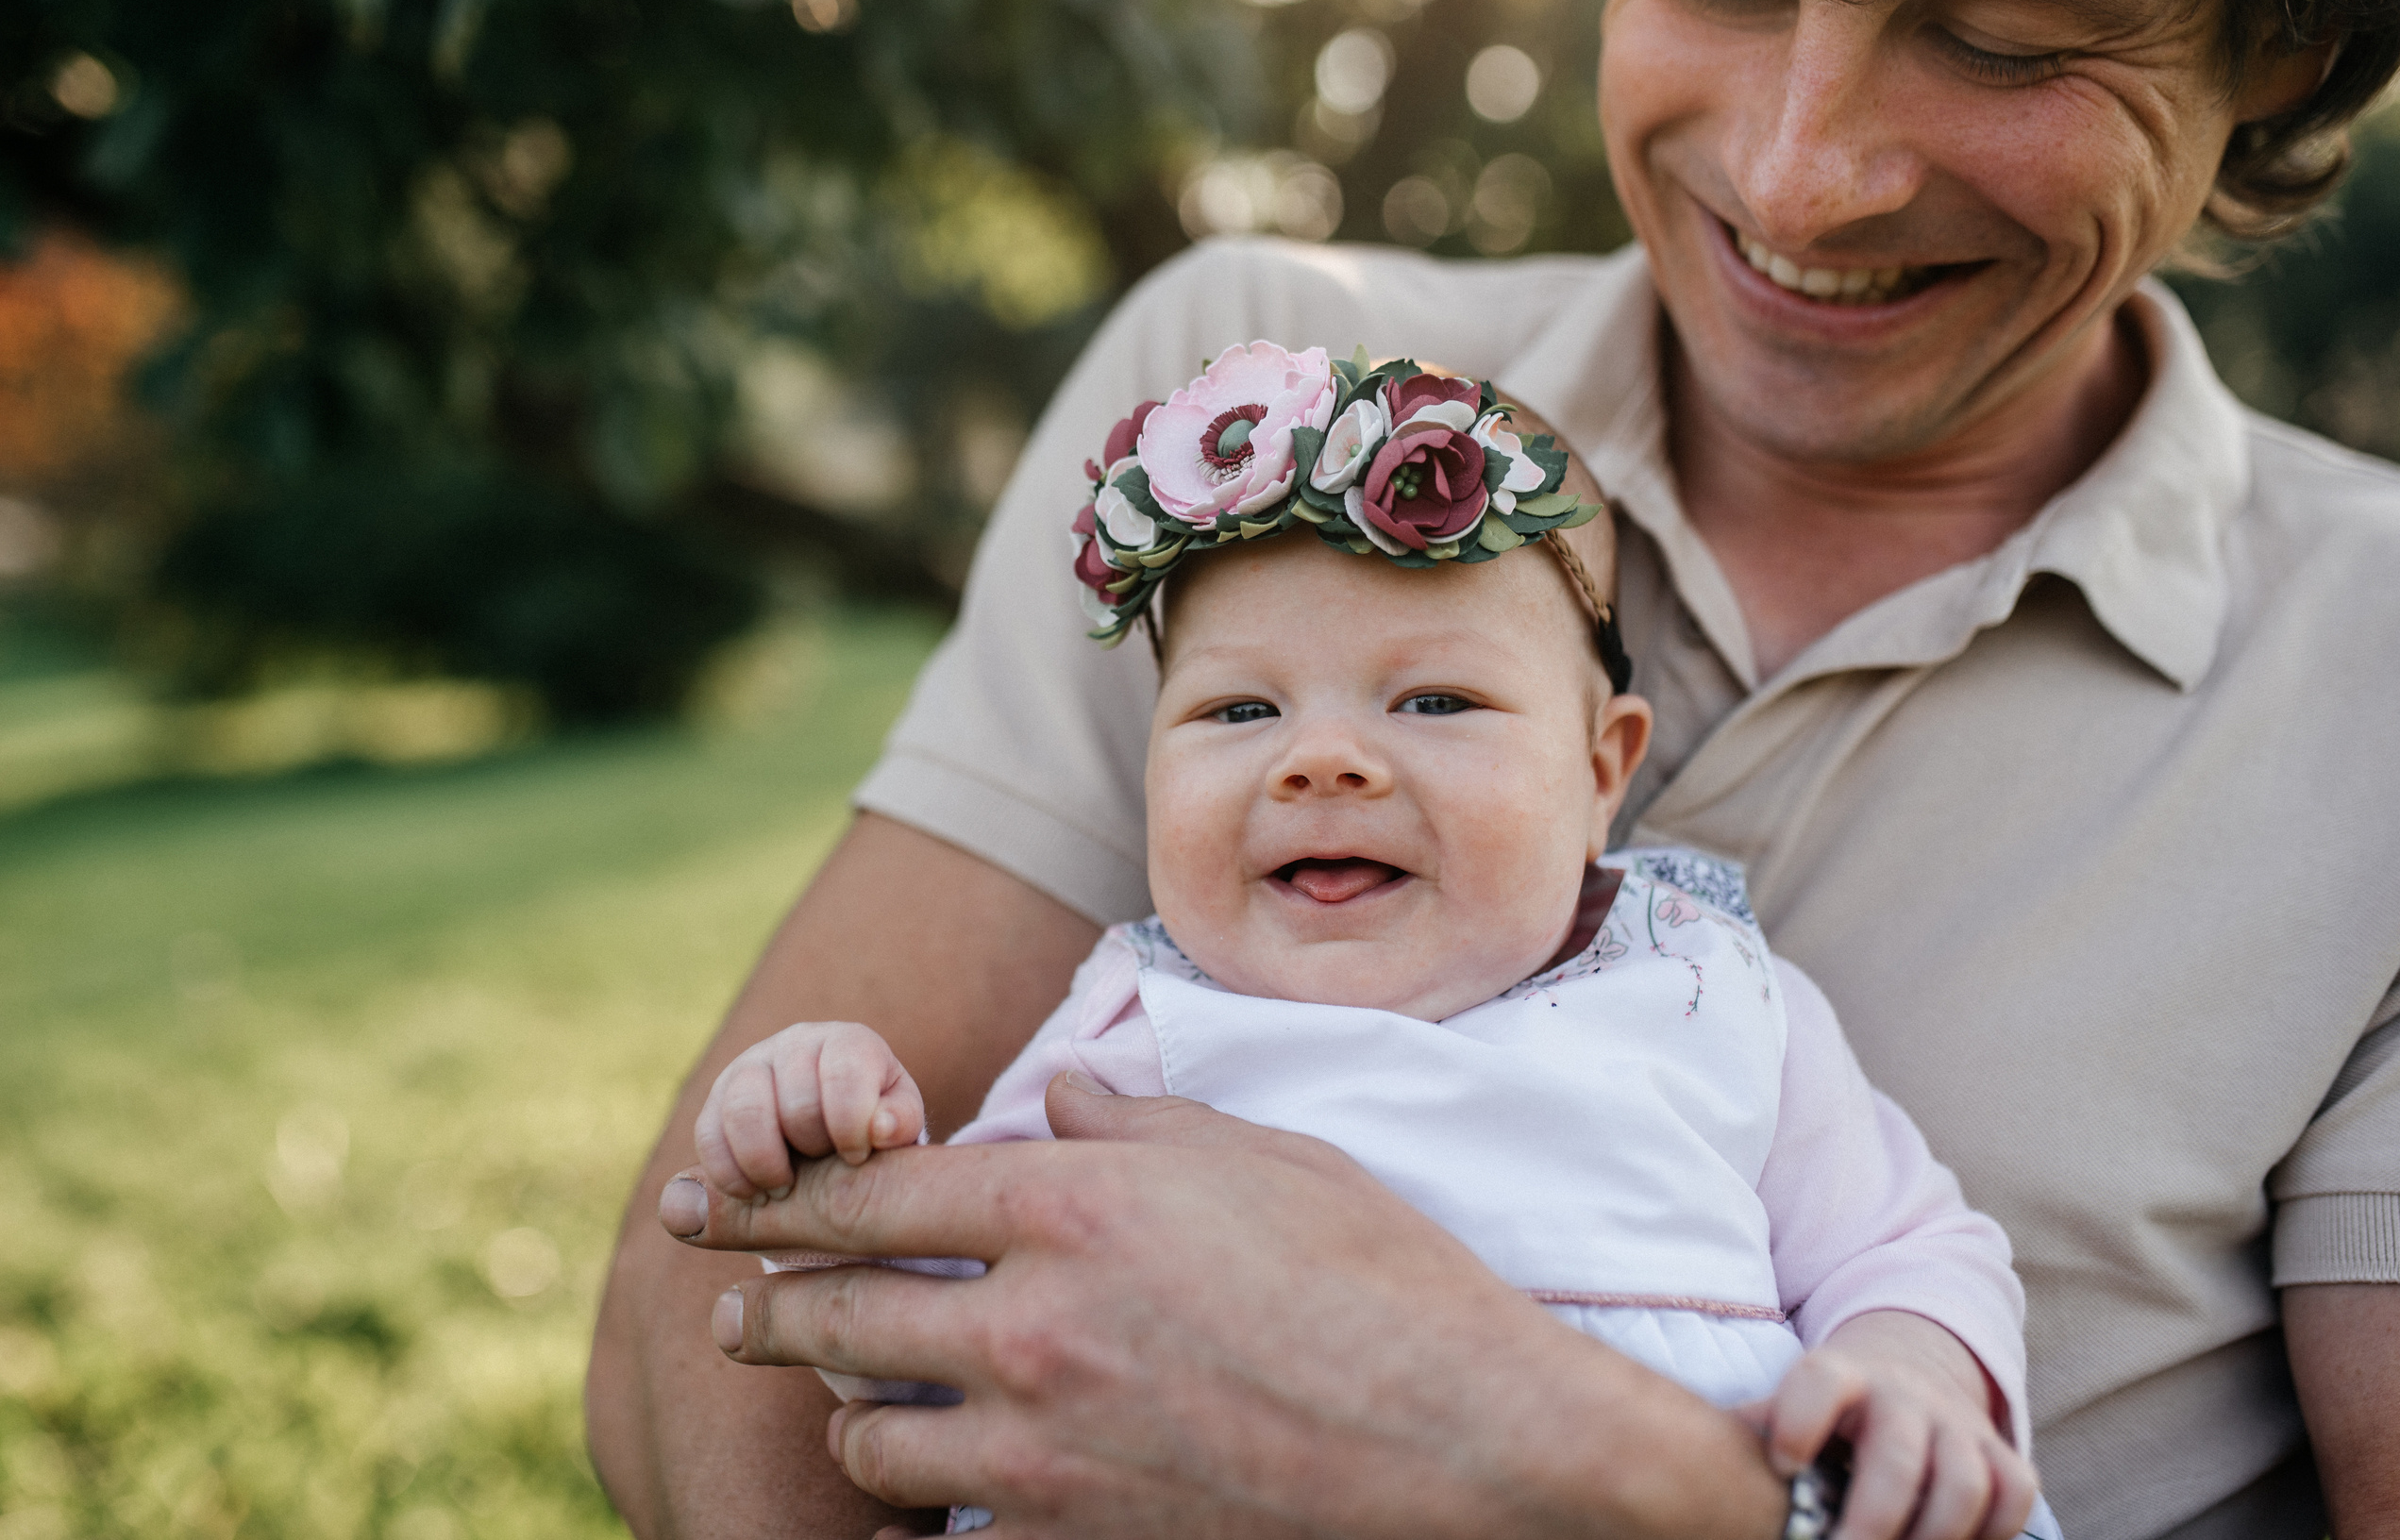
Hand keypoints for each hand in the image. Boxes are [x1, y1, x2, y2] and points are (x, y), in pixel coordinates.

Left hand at [658, 1073, 1791, 1539]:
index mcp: (1071, 1212)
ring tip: (851, 1412)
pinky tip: (931, 1510)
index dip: (783, 1198)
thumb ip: (1136, 1126)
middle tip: (734, 1315)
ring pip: (874, 1442)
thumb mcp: (1267, 1159)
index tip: (728, 1209)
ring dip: (852, 1421)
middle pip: (840, 1317)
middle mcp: (1032, 1331)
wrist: (1473, 1456)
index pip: (874, 1194)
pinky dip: (929, 1522)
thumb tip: (1055, 1098)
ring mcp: (1046, 1455)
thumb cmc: (1385, 1286)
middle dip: (769, 1312)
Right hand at [695, 1021, 926, 1197]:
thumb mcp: (898, 1121)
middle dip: (812, 1148)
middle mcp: (796, 1043)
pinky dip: (728, 1173)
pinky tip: (753, 1193)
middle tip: (824, 1170)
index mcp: (848, 1042)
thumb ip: (900, 1123)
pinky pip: (708, 1133)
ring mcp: (751, 1066)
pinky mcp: (718, 1097)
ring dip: (764, 1163)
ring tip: (784, 1189)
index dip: (850, 1126)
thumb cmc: (872, 1124)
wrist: (834, 1130)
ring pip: (743, 1110)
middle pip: (794, 1099)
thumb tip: (881, 1129)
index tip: (857, 1158)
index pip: (844, 1073)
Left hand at [1736, 1312, 2034, 1539]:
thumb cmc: (1826, 1411)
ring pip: (1963, 1482)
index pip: (1817, 1382)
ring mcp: (1956, 1422)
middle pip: (1897, 1455)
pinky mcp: (1999, 1450)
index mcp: (1836, 1375)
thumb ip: (1751, 1434)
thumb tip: (1689, 1462)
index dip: (1799, 1420)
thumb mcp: (1785, 1406)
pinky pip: (2013, 1493)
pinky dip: (1992, 1531)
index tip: (1781, 1466)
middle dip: (1872, 1518)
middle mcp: (1902, 1394)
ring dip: (1932, 1537)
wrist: (1906, 1370)